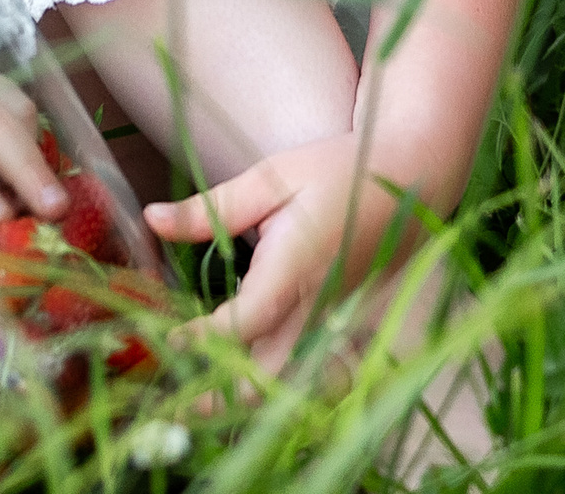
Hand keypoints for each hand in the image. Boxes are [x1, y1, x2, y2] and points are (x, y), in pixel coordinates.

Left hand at [144, 135, 434, 366]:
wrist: (411, 179)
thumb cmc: (338, 170)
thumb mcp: (271, 177)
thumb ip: (212, 207)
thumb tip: (152, 219)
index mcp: (295, 268)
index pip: (243, 323)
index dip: (201, 340)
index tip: (166, 338)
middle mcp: (315, 307)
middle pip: (263, 376)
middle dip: (217, 393)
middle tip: (174, 393)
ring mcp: (331, 323)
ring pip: (284, 382)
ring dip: (243, 394)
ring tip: (200, 391)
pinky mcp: (339, 326)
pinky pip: (302, 370)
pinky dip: (271, 382)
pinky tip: (244, 375)